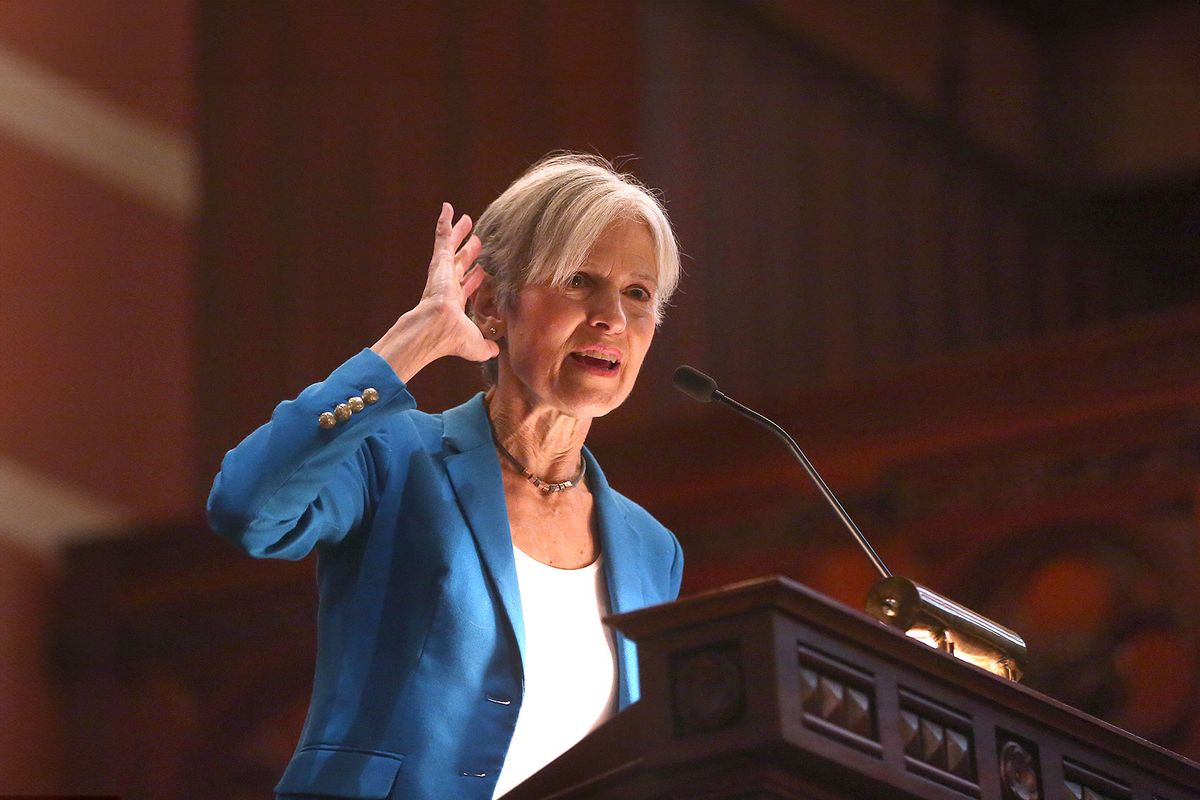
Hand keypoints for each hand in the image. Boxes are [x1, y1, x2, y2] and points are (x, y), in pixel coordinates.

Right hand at [371, 203, 500, 381]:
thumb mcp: (477, 345)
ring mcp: (443, 271)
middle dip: (469, 253)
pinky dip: (445, 222)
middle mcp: (448, 285)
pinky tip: (448, 207)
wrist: (438, 328)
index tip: (483, 271)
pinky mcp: (440, 261)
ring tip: (466, 219)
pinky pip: (443, 236)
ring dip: (459, 234)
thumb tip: (498, 352)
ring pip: (452, 247)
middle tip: (477, 241)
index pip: (467, 287)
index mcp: (455, 303)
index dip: (475, 279)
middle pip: (461, 263)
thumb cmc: (453, 339)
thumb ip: (487, 347)